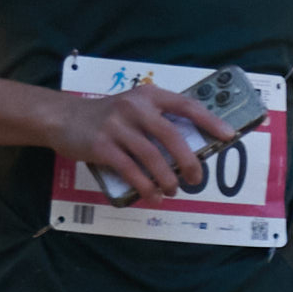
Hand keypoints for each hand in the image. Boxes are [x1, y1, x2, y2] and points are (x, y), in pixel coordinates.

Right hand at [51, 65, 236, 209]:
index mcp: (148, 96)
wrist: (63, 118)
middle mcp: (134, 107)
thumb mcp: (134, 108)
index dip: (210, 121)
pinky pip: (130, 171)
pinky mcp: (101, 146)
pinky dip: (145, 187)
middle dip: (190, 162)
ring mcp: (117, 126)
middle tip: (197, 179)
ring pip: (153, 157)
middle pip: (172, 136)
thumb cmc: (108, 117)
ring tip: (174, 191)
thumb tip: (192, 148)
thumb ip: (159, 120)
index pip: (186, 105)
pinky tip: (153, 195)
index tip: (229, 136)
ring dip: (168, 179)